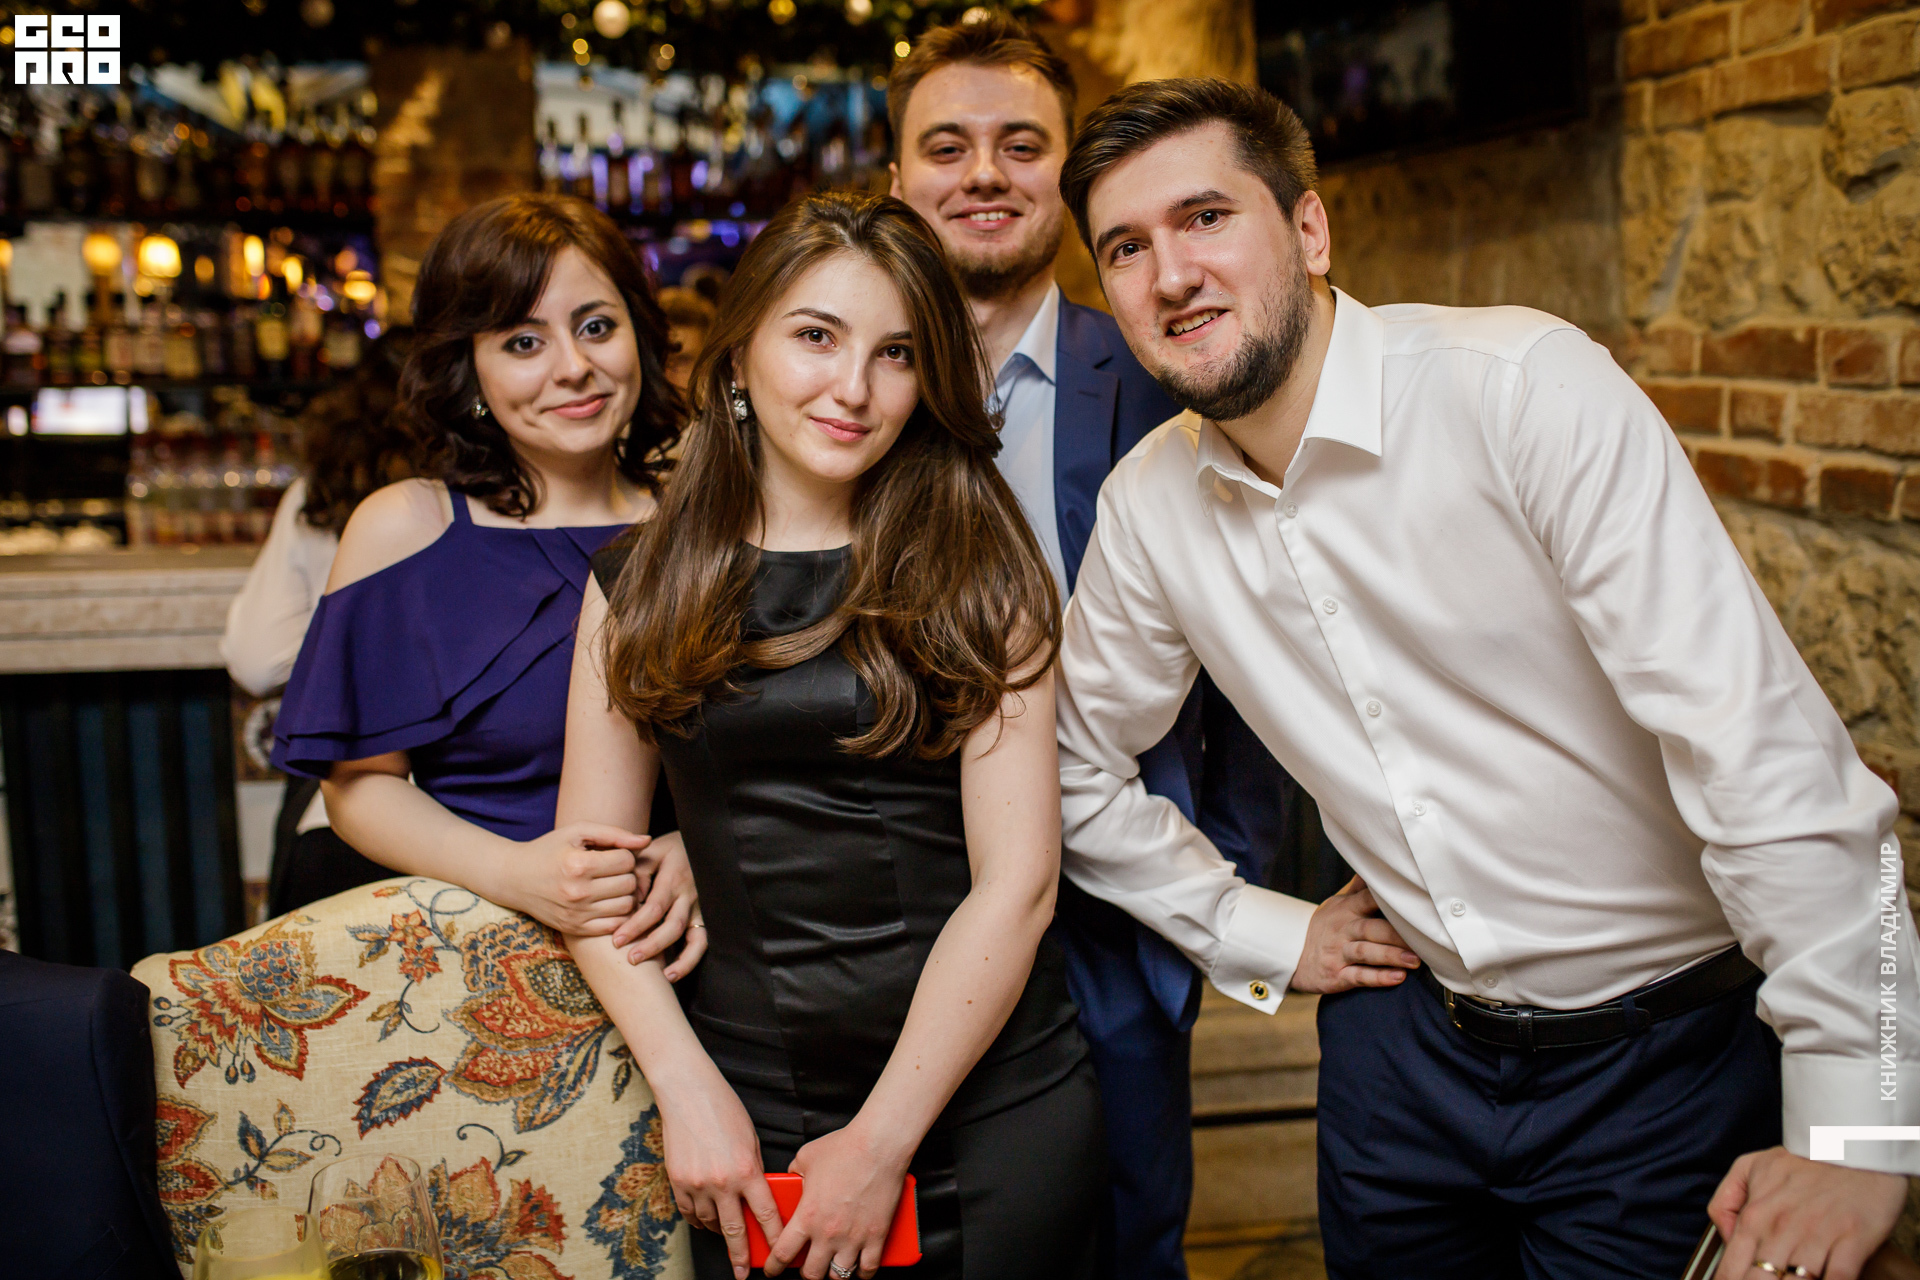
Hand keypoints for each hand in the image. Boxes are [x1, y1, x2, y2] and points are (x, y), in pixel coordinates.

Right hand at [490, 821, 649, 936]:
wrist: (514, 878)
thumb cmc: (549, 850)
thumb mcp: (577, 832)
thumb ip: (614, 833)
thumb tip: (646, 840)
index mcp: (578, 865)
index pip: (626, 861)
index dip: (625, 855)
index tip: (613, 854)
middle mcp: (578, 892)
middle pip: (629, 884)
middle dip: (627, 874)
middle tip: (615, 871)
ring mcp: (576, 914)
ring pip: (627, 906)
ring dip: (625, 895)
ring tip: (612, 886)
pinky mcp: (575, 929)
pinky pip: (615, 925)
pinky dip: (617, 914)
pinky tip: (607, 902)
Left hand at [610, 831, 706, 979]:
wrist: (703, 843)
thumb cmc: (670, 849)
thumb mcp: (651, 852)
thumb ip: (637, 873)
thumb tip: (629, 900)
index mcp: (674, 878)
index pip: (654, 907)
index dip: (635, 926)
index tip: (616, 940)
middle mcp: (690, 894)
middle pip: (672, 926)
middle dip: (651, 945)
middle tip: (630, 958)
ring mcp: (700, 907)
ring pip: (694, 937)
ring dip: (679, 958)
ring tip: (662, 974)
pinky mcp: (705, 916)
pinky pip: (702, 941)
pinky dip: (690, 959)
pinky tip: (673, 973)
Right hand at [658, 1071, 784, 1279]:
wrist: (688, 1093)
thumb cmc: (724, 1110)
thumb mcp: (750, 1140)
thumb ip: (753, 1170)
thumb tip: (756, 1195)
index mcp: (747, 1170)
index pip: (766, 1214)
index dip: (773, 1239)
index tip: (777, 1255)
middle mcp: (722, 1182)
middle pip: (735, 1229)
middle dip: (740, 1255)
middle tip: (742, 1273)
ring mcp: (698, 1184)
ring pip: (710, 1222)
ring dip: (719, 1231)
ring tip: (726, 1235)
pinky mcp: (678, 1181)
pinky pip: (689, 1212)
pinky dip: (698, 1220)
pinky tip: (704, 1221)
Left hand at [763, 1121, 911, 1279]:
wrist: (879, 1146)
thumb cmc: (845, 1148)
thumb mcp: (806, 1157)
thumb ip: (794, 1173)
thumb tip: (791, 1178)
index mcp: (807, 1215)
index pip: (783, 1253)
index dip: (774, 1267)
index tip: (773, 1270)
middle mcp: (828, 1232)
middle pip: (811, 1273)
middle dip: (806, 1274)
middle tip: (807, 1267)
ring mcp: (854, 1238)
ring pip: (838, 1276)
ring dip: (833, 1274)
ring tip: (832, 1267)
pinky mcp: (876, 1236)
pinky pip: (868, 1269)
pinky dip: (862, 1274)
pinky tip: (858, 1269)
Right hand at [1288, 876, 1420, 993]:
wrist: (1293, 957)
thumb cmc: (1325, 927)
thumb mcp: (1337, 904)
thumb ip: (1359, 888)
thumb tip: (1375, 863)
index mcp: (1346, 909)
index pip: (1368, 898)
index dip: (1388, 897)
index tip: (1414, 899)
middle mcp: (1342, 930)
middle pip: (1370, 928)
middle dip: (1396, 934)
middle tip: (1423, 939)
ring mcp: (1338, 953)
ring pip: (1365, 953)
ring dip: (1390, 956)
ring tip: (1415, 961)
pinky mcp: (1337, 976)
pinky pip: (1358, 977)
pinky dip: (1378, 978)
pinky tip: (1397, 978)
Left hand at [1711, 1147, 1906, 1279]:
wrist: (1855, 1140)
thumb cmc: (1805, 1158)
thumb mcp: (1751, 1167)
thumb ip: (1726, 1201)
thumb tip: (1725, 1238)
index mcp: (1755, 1216)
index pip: (1732, 1269)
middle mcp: (1782, 1229)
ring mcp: (1818, 1236)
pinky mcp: (1854, 1241)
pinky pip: (1838, 1278)